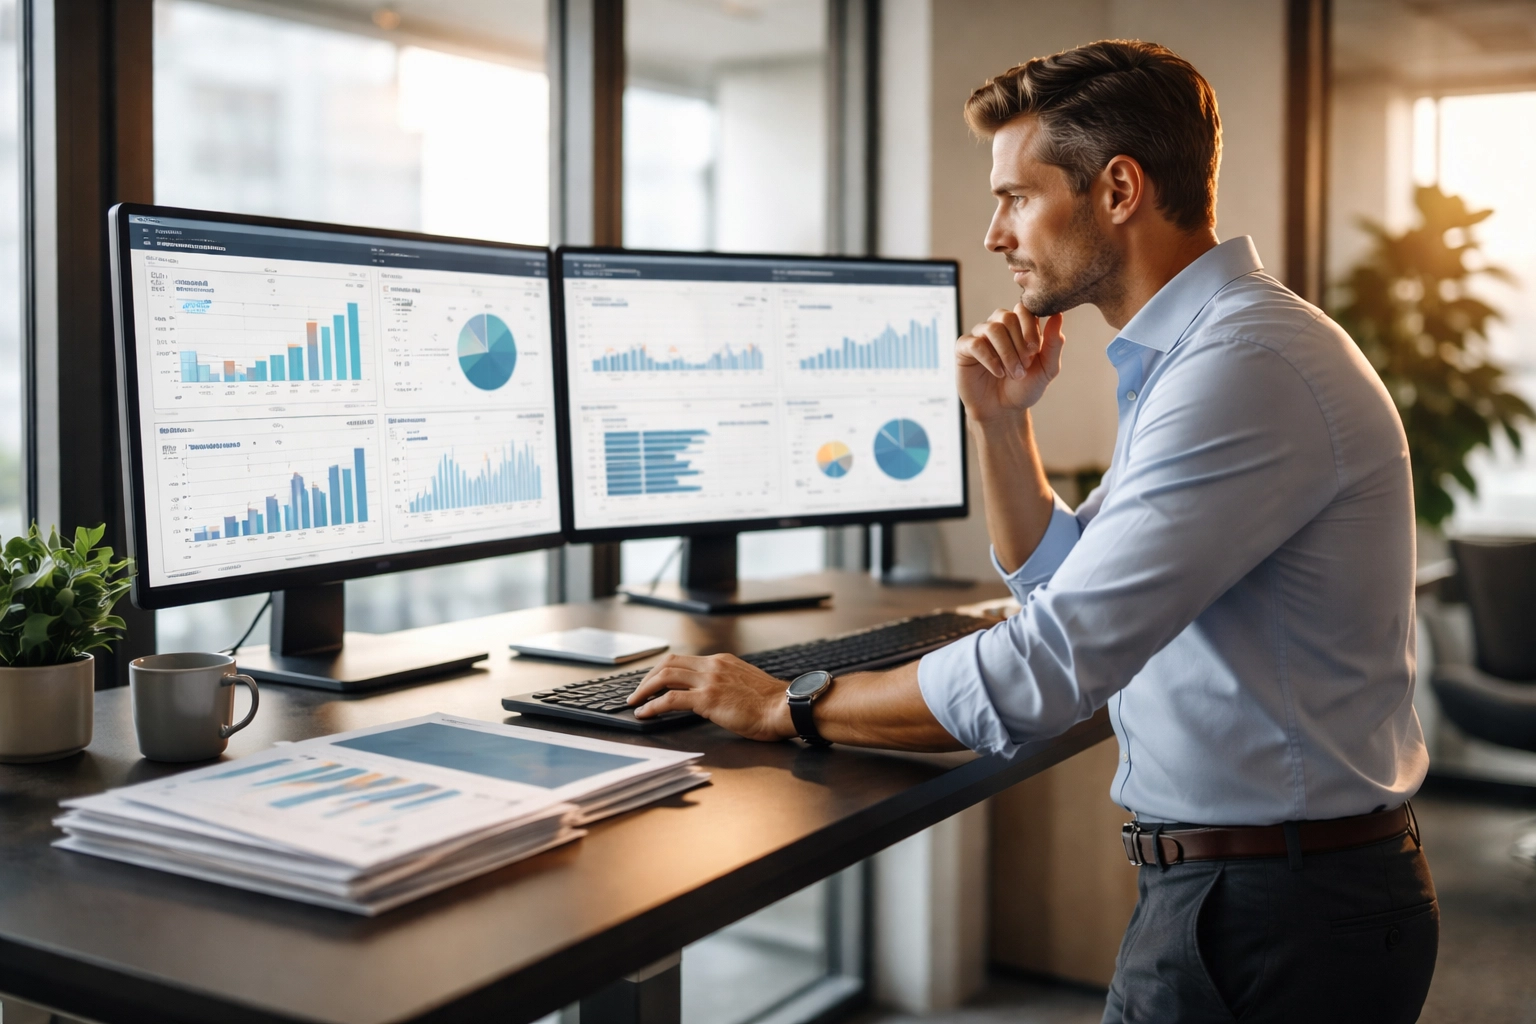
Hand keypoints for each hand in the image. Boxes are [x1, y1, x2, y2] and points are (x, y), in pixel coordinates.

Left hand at [629, 654, 794, 741]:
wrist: (784, 708)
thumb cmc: (771, 704)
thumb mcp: (745, 684)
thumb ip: (727, 683)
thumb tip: (713, 695)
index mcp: (722, 661)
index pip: (683, 660)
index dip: (663, 671)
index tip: (652, 682)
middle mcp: (713, 666)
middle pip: (669, 663)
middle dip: (648, 677)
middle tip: (638, 692)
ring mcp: (710, 680)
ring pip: (665, 676)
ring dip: (645, 689)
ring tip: (635, 702)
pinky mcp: (708, 699)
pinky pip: (671, 698)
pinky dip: (653, 705)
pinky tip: (645, 713)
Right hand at [955, 304, 1064, 424]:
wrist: (1003, 411)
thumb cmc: (1024, 388)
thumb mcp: (1047, 369)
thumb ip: (1054, 343)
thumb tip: (1058, 316)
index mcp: (1019, 326)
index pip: (1023, 309)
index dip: (1030, 327)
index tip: (1035, 350)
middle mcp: (998, 326)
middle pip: (1007, 317)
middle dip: (1019, 344)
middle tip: (1024, 366)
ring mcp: (980, 336)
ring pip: (992, 329)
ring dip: (1006, 353)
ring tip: (1013, 373)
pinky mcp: (964, 348)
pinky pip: (975, 343)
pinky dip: (990, 359)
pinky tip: (998, 373)